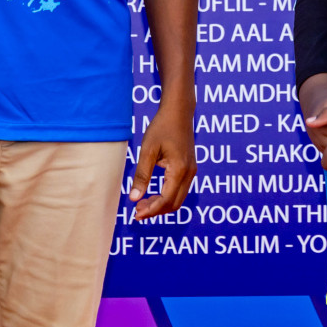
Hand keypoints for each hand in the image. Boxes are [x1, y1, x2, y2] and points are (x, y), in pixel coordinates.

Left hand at [128, 105, 195, 219]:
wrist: (179, 111)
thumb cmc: (162, 127)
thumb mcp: (148, 150)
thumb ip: (142, 175)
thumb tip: (134, 198)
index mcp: (179, 169)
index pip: (166, 200)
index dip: (151, 210)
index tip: (135, 214)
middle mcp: (189, 173)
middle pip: (174, 204)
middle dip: (155, 210)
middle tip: (137, 211)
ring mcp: (192, 171)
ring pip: (178, 199)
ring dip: (161, 205)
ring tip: (142, 204)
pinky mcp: (190, 169)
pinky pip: (180, 190)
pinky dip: (167, 197)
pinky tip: (153, 194)